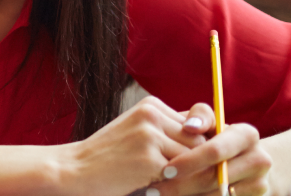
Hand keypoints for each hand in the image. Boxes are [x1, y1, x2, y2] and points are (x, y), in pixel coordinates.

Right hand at [58, 96, 207, 195]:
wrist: (73, 171)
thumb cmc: (109, 159)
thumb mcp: (140, 136)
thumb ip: (171, 134)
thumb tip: (216, 140)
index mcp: (151, 106)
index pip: (200, 121)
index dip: (204, 141)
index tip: (198, 158)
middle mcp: (152, 114)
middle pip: (201, 140)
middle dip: (198, 161)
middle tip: (181, 175)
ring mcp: (149, 135)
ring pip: (195, 158)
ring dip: (188, 174)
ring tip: (164, 180)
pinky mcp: (148, 157)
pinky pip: (182, 174)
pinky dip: (175, 184)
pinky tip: (152, 185)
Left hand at [149, 120, 272, 195]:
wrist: (246, 166)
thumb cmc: (216, 139)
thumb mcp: (210, 125)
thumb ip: (200, 117)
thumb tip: (188, 126)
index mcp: (247, 135)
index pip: (215, 150)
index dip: (189, 161)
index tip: (164, 170)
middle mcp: (259, 160)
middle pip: (214, 178)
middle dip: (181, 186)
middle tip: (153, 191)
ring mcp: (259, 183)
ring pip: (216, 195)